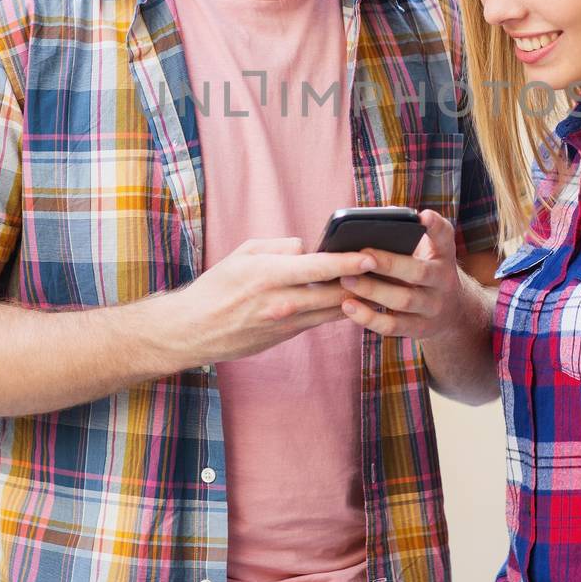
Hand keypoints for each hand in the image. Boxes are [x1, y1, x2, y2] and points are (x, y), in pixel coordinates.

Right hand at [165, 237, 374, 365]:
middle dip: (362, 281)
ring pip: (334, 310)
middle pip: (336, 293)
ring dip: (356, 298)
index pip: (319, 267)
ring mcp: (287, 323)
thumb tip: (309, 248)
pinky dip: (338, 309)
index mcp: (270, 274)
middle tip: (384, 268)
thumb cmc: (218, 286)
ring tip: (376, 282)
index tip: (371, 255)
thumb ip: (280, 246)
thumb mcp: (244, 253)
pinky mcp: (288, 336)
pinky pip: (322, 320)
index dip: (349, 261)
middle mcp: (282, 302)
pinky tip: (351, 298)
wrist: (196, 329)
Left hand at [338, 209, 470, 339]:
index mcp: (443, 254)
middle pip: (418, 272)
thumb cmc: (424, 271)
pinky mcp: (420, 328)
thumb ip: (406, 236)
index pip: (445, 236)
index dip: (435, 226)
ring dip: (373, 290)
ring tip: (345, 280)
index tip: (422, 216)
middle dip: (389, 264)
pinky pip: (393, 326)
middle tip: (361, 255)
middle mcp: (443, 279)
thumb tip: (376, 217)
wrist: (451, 312)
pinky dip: (369, 317)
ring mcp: (433, 307)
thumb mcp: (426, 252)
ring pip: (403, 300)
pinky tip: (348, 306)